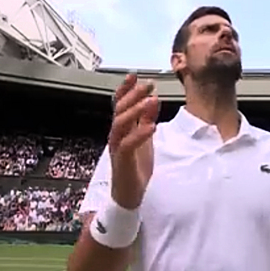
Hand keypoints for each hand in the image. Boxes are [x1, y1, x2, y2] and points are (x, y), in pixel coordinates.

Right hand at [107, 73, 158, 209]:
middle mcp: (116, 135)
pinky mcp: (122, 160)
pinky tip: (151, 126)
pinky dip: (139, 134)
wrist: (130, 195)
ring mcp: (117, 147)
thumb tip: (153, 101)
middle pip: (120, 110)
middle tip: (147, 84)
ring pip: (121, 124)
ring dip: (136, 111)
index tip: (134, 75)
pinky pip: (128, 144)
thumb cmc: (136, 167)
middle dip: (133, 95)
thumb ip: (146, 120)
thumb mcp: (145, 139)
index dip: (126, 90)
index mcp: (121, 129)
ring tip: (150, 100)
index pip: (120, 104)